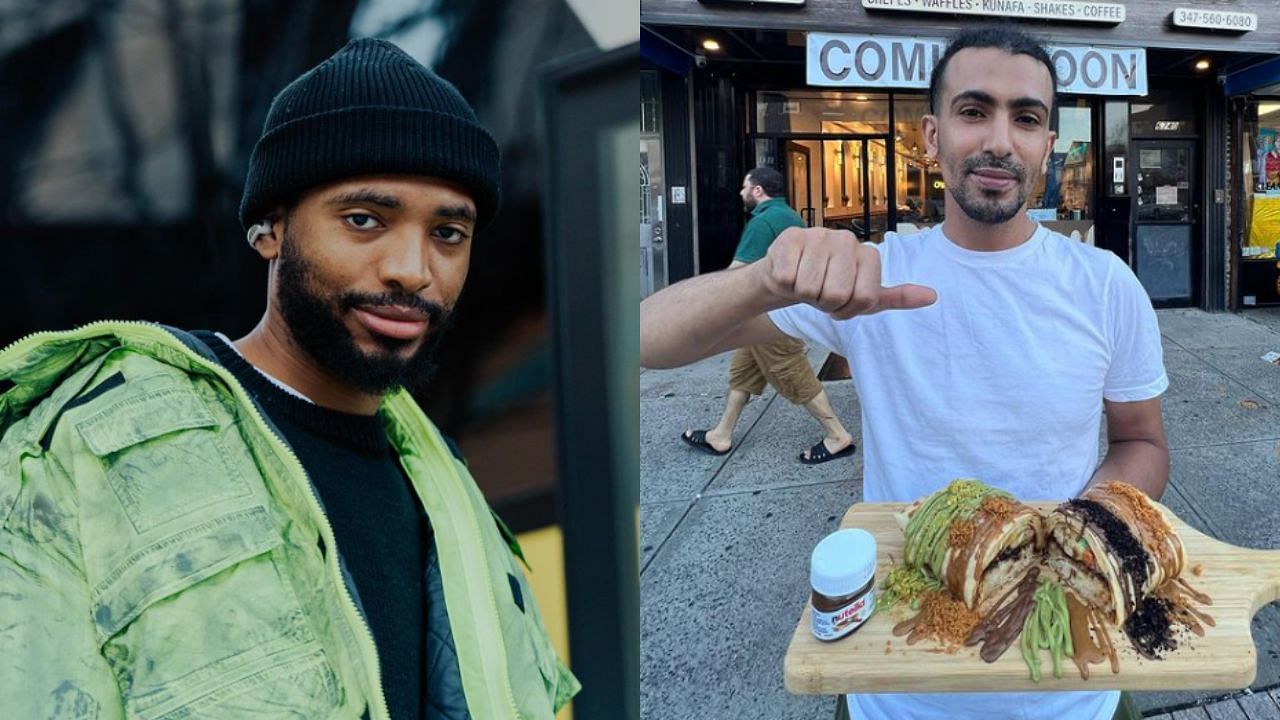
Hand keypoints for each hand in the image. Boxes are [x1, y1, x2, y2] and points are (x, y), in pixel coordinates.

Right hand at [755, 227, 937, 318]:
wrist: (790, 276)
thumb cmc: (829, 287)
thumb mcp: (865, 297)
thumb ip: (898, 297)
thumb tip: (933, 297)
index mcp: (868, 255)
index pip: (865, 299)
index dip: (848, 311)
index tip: (841, 304)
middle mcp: (846, 240)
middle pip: (837, 294)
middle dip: (824, 304)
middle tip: (820, 295)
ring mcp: (818, 236)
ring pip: (810, 288)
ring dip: (804, 295)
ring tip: (806, 284)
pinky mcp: (791, 238)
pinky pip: (789, 278)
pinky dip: (786, 285)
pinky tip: (790, 274)